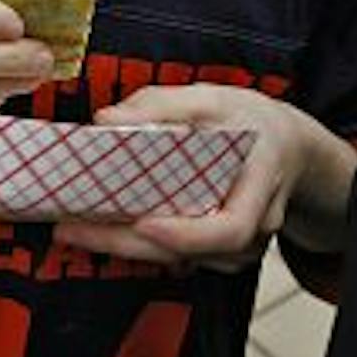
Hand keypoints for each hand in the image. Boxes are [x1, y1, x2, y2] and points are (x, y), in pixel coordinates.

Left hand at [52, 85, 350, 273]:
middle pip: (192, 252)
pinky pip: (180, 256)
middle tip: (71, 229)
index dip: (187, 234)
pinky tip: (103, 230)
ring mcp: (242, 245)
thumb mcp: (211, 98)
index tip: (143, 223)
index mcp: (260, 180)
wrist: (285, 147)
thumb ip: (160, 105)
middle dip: (127, 244)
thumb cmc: (248, 121)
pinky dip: (141, 245)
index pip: (232, 227)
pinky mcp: (222, 253)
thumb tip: (106, 120)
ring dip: (127, 247)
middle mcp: (256, 223)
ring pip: (182, 259)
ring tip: (74, 227)